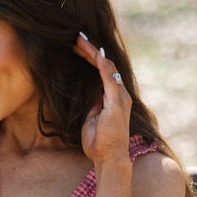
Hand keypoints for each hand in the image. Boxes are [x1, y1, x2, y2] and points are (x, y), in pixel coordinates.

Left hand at [73, 33, 131, 166]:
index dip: (90, 58)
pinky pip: (109, 77)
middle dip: (90, 50)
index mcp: (113, 98)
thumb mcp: (91, 121)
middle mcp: (120, 94)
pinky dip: (102, 63)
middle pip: (105, 65)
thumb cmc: (100, 145)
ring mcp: (120, 97)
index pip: (102, 72)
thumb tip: (90, 96)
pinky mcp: (117, 101)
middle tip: (76, 37)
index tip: (77, 48)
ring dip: (93, 52)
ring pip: (107, 66)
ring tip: (79, 39)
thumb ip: (93, 106)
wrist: (110, 159)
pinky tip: (95, 51)